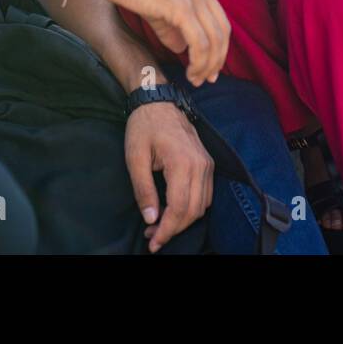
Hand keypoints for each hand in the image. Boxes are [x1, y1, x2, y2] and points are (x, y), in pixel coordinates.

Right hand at [86, 0, 229, 85]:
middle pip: (222, 33)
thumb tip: (182, 49)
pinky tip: (189, 71)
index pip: (221, 22)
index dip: (219, 48)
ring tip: (195, 79)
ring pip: (213, 41)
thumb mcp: (157, 7)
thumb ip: (172, 28)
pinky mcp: (181, 7)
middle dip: (217, 61)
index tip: (211, 68)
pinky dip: (198, 61)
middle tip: (207, 79)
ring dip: (207, 65)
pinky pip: (199, 42)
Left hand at [125, 101, 212, 252]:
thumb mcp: (135, 158)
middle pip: (193, 211)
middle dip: (173, 229)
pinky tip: (173, 211)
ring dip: (183, 221)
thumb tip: (151, 219)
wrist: (157, 101)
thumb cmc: (143, 127)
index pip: (179, 208)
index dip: (167, 230)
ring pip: (202, 205)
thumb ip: (144, 190)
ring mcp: (207, 163)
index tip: (153, 242)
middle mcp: (200, 165)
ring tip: (159, 225)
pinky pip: (205, 194)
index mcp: (182, 162)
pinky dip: (192, 208)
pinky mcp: (207, 163)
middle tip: (152, 236)